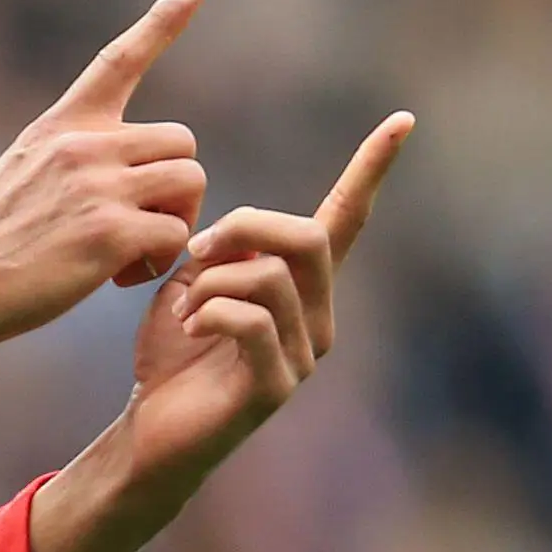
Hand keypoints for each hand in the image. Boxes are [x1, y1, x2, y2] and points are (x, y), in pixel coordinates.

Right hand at [0, 0, 210, 398]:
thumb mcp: (19, 173)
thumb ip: (69, 157)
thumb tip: (119, 166)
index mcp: (61, 126)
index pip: (120, 58)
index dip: (165, 18)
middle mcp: (83, 144)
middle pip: (182, 141)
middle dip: (175, 187)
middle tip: (143, 227)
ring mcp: (98, 186)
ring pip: (190, 181)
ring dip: (177, 222)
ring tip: (134, 254)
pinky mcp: (110, 233)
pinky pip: (176, 234)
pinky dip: (161, 261)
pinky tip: (121, 279)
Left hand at [28, 110, 414, 551]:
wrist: (149, 430)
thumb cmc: (171, 355)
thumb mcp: (191, 284)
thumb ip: (223, 250)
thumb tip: (234, 233)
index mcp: (302, 287)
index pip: (346, 219)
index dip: (371, 170)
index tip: (401, 120)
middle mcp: (317, 318)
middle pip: (307, 236)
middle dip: (244, 226)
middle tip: (195, 250)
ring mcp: (302, 355)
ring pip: (272, 276)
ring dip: (212, 278)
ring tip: (182, 305)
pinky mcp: (275, 387)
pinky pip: (251, 319)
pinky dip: (209, 310)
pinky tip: (189, 327)